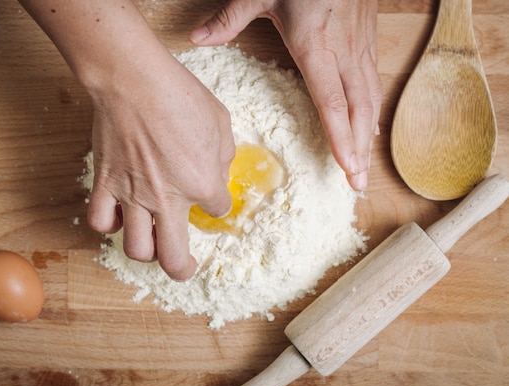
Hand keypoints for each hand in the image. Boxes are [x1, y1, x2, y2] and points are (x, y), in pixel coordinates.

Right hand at [87, 52, 234, 280]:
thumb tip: (219, 172)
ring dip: (146, 251)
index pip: (218, 211)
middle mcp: (167, 199)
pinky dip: (110, 224)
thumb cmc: (178, 95)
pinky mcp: (105, 183)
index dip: (217, 204)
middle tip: (185, 265)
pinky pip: (100, 221)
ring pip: (136, 249)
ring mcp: (133, 195)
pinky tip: (120, 213)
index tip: (212, 196)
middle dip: (182, 268)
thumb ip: (224, 155)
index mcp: (202, 184)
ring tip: (151, 240)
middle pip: (172, 258)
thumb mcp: (220, 121)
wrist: (133, 80)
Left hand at [190, 0, 381, 190]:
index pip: (332, 102)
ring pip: (370, 97)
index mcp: (315, 45)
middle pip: (357, 109)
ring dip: (368, 135)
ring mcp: (359, 44)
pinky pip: (374, 80)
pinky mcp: (366, 36)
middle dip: (359, 150)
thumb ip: (229, 18)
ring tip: (365, 165)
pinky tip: (371, 125)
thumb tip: (195, 38)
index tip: (347, 168)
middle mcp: (343, 51)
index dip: (341, 138)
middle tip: (358, 184)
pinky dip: (373, 108)